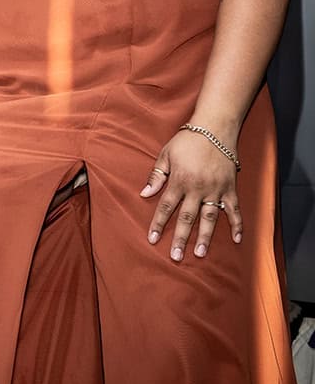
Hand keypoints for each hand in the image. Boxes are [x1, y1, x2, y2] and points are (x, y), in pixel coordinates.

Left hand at [141, 127, 242, 260]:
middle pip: (186, 218)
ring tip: (199, 253)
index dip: (158, 224)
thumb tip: (144, 194)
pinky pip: (234, 209)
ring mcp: (216, 189)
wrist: (214, 127)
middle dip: (180, 238)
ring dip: (205, 237)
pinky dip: (237, 224)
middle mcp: (197, 188)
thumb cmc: (187, 140)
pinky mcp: (230, 188)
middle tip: (175, 256)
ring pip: (209, 218)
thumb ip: (156, 176)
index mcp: (179, 181)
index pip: (165, 207)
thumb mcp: (165, 155)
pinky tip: (238, 239)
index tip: (152, 239)